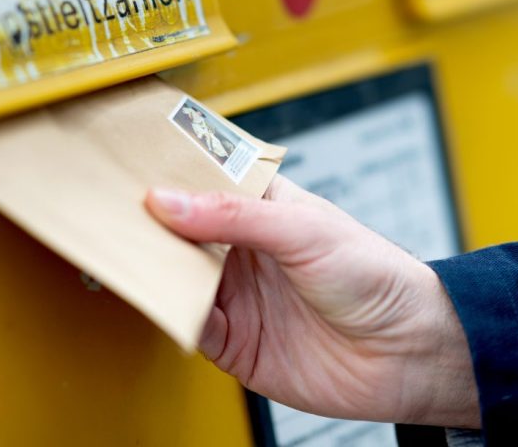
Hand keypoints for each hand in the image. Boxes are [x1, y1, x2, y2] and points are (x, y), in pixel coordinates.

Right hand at [145, 176, 479, 427]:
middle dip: (148, 221)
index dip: (168, 174)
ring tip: (119, 250)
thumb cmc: (376, 276)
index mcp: (263, 208)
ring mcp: (238, 295)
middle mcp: (245, 249)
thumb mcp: (305, 230)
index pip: (204, 183)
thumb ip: (235, 217)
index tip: (127, 163)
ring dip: (152, 267)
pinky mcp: (235, 341)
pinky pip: (189, 324)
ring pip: (177, 276)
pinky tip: (158, 298)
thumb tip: (169, 200)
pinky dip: (170, 313)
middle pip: (181, 231)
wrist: (409, 352)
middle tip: (107, 208)